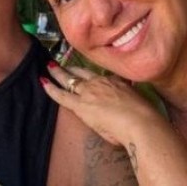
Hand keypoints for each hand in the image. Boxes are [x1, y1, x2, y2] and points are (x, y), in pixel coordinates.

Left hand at [42, 62, 163, 146]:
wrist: (141, 123)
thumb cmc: (144, 117)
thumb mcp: (137, 100)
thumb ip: (129, 95)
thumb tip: (129, 94)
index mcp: (114, 81)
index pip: (98, 75)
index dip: (89, 74)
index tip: (85, 73)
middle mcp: (100, 82)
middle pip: (82, 72)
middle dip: (71, 68)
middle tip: (62, 64)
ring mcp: (89, 92)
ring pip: (69, 79)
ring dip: (58, 73)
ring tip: (49, 67)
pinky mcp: (81, 105)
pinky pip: (61, 94)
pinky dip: (50, 88)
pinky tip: (42, 82)